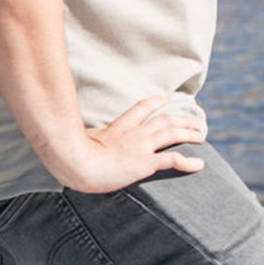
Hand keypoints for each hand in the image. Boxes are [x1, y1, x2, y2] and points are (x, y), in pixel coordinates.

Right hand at [41, 96, 206, 193]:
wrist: (75, 164)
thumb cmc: (69, 154)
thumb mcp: (75, 139)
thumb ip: (79, 136)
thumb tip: (62, 136)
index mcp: (117, 127)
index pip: (140, 109)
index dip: (154, 103)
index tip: (164, 100)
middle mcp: (134, 134)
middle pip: (164, 120)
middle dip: (181, 120)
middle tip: (195, 122)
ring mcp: (141, 147)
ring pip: (172, 133)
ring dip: (189, 133)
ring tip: (201, 135)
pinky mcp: (145, 163)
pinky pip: (171, 160)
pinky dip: (188, 161)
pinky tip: (199, 164)